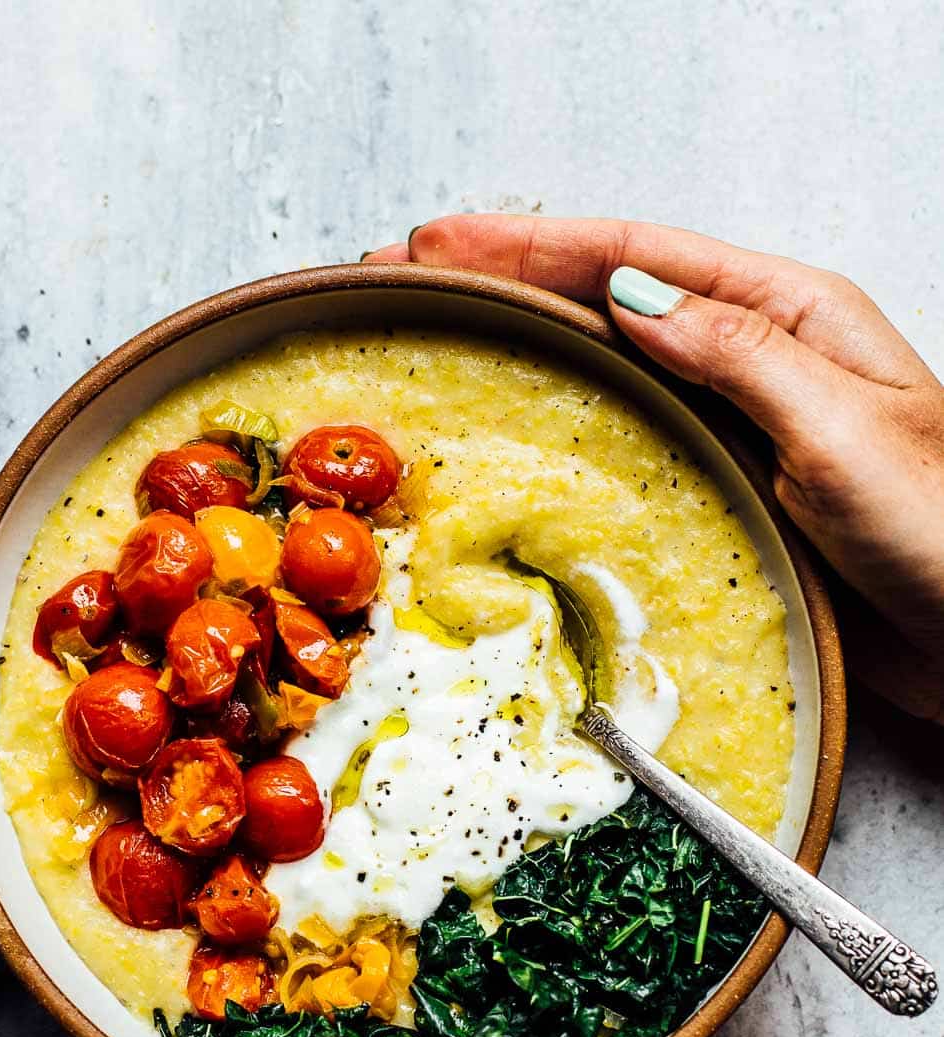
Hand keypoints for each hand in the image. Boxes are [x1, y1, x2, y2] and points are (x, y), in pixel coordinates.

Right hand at [365, 216, 943, 722]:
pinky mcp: (727, 485)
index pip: (640, 257)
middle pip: (612, 298)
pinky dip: (565, 418)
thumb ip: (739, 355)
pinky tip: (520, 419)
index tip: (443, 242)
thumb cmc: (942, 529)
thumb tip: (630, 297)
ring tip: (442, 332)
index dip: (534, 244)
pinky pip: (630, 435)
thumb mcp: (842, 427)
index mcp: (792, 314)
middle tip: (410, 276)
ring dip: (524, 343)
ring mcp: (737, 422)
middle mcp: (756, 358)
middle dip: (508, 279)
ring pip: (612, 363)